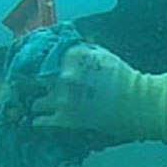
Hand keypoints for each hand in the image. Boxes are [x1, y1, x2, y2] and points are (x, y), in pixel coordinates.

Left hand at [31, 43, 166, 144]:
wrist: (137, 103)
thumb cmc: (122, 77)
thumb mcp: (102, 54)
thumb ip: (80, 51)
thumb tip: (65, 45)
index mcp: (71, 57)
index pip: (44, 58)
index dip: (41, 66)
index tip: (39, 71)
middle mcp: (63, 76)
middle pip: (34, 80)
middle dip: (32, 84)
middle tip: (30, 88)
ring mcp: (62, 99)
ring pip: (35, 103)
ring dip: (37, 104)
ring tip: (40, 105)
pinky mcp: (65, 119)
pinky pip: (41, 121)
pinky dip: (39, 120)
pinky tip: (39, 120)